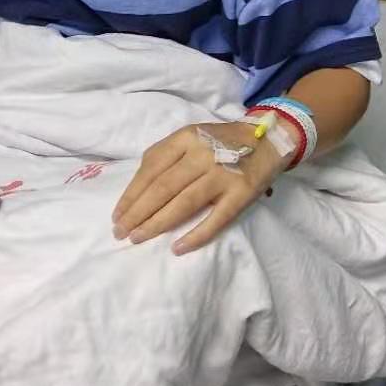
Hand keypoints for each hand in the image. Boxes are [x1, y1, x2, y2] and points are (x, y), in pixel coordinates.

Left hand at [112, 120, 293, 256]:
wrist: (268, 138)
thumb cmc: (221, 142)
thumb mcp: (191, 136)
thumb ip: (166, 156)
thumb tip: (137, 189)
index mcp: (185, 138)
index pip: (150, 169)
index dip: (131, 194)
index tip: (117, 215)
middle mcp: (202, 154)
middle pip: (162, 188)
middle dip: (137, 213)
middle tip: (120, 233)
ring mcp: (222, 174)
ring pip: (183, 204)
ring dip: (157, 224)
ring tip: (138, 239)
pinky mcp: (241, 193)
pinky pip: (216, 219)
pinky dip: (196, 235)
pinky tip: (178, 248)